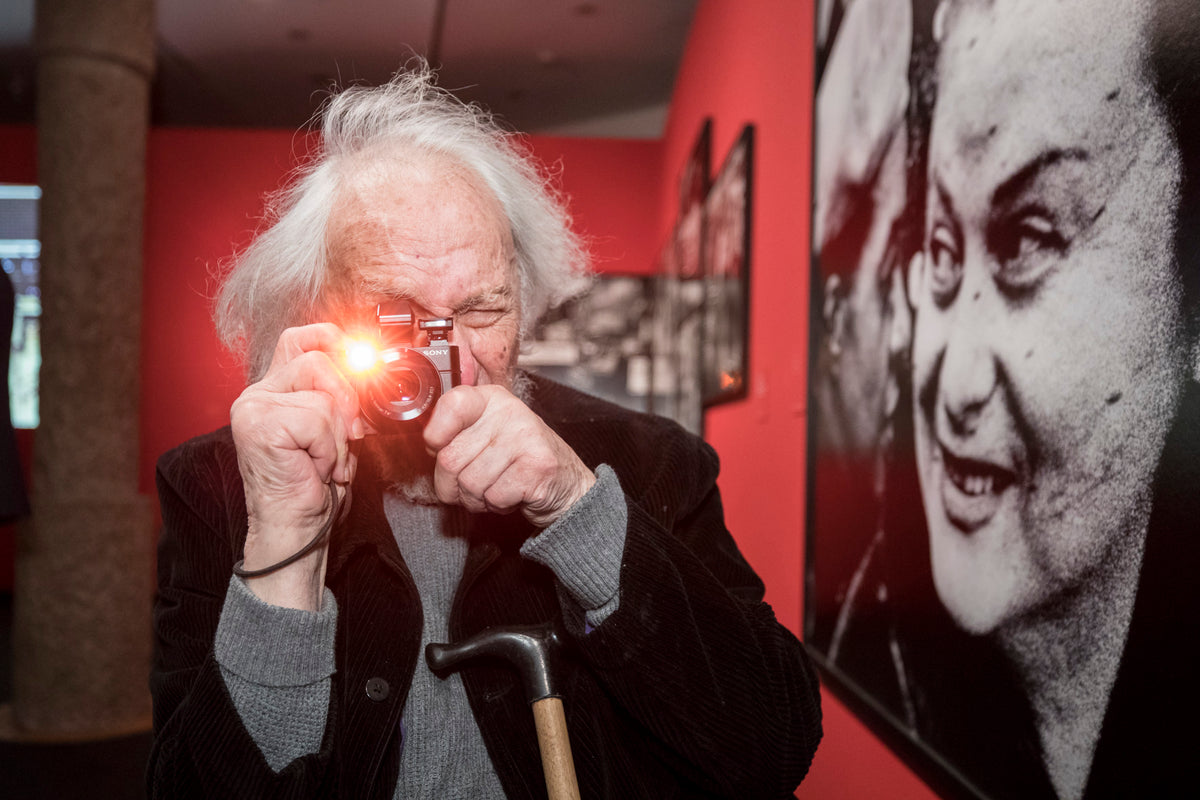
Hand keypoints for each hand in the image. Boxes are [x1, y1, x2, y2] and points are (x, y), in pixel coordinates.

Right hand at [230, 323, 363, 609]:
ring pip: (324, 393)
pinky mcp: (259, 425)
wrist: (296, 530)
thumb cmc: (314, 488)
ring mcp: (254, 408)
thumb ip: (341, 397)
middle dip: (347, 398)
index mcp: (274, 391)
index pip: (302, 339)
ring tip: (324, 460)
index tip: (359, 362)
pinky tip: (315, 468)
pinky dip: (328, 448)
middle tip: (346, 436)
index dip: (334, 342)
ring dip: (338, 433)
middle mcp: (257, 394)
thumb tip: (365, 363)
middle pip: (319, 358)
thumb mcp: (336, 432)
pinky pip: (318, 419)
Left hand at [423, 384, 595, 527]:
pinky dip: (498, 506)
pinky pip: (493, 497)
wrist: (567, 486)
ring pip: (470, 483)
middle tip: (477, 482)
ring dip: (478, 498)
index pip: (451, 405)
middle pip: (450, 458)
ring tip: (498, 487)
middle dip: (455, 484)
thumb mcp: (486, 436)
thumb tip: (428, 443)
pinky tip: (513, 494)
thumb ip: (456, 432)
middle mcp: (510, 412)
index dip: (436, 436)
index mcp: (492, 399)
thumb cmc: (518, 463)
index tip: (440, 449)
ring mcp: (526, 438)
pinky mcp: (538, 467)